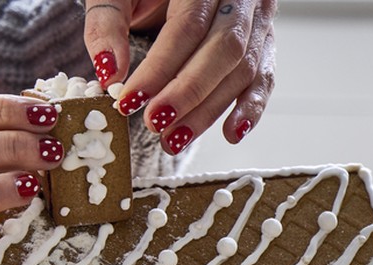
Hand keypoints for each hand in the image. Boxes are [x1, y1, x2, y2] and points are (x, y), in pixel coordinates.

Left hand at [83, 0, 276, 154]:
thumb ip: (107, 23)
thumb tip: (109, 74)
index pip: (187, 26)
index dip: (160, 68)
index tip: (131, 101)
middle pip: (224, 50)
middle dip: (188, 94)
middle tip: (156, 124)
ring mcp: (256, 18)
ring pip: (244, 69)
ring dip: (209, 110)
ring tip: (175, 138)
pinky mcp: (263, 41)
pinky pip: (264, 77)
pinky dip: (250, 108)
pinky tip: (230, 132)